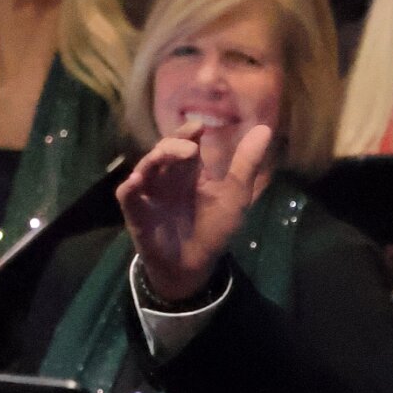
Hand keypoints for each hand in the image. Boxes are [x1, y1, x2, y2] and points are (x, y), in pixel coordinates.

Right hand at [118, 122, 273, 304]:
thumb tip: (265, 129)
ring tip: (166, 155)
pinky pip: (127, 195)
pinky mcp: (136, 212)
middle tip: (191, 149)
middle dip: (174, 145)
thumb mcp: (234, 196)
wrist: (195, 265)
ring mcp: (149, 192)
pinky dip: (129, 187)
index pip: (184, 142)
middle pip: (164, 151)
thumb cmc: (213, 228)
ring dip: (154, 159)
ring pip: (146, 167)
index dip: (188, 132)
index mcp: (188, 170)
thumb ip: (246, 164)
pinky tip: (136, 181)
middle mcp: (166, 176)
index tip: (199, 127)